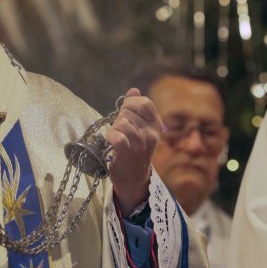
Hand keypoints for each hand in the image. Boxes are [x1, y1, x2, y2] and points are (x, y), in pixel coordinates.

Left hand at [106, 88, 162, 213]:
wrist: (134, 178)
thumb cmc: (135, 150)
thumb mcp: (140, 128)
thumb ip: (136, 108)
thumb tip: (133, 89)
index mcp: (156, 124)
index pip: (144, 102)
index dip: (130, 103)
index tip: (125, 112)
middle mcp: (151, 133)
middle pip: (128, 112)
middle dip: (119, 118)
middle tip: (120, 131)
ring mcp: (141, 143)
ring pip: (122, 122)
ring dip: (114, 128)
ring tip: (117, 137)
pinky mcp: (128, 152)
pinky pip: (117, 136)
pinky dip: (111, 137)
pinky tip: (111, 142)